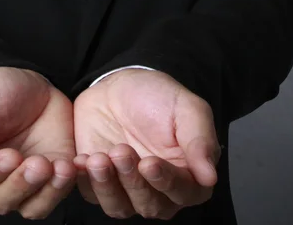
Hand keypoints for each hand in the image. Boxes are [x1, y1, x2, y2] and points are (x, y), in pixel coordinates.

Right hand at [0, 67, 76, 218]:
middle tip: (38, 162)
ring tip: (57, 166)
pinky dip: (62, 188)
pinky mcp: (46, 184)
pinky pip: (52, 199)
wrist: (36, 87)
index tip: (9, 156)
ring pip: (27, 207)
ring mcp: (17, 187)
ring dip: (43, 190)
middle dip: (19, 183)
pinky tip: (70, 166)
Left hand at [73, 69, 220, 219]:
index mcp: (188, 176)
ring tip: (97, 158)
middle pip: (149, 204)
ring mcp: (126, 189)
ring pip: (118, 206)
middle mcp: (158, 190)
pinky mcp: (98, 183)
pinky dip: (86, 180)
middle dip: (133, 180)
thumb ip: (200, 140)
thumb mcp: (187, 108)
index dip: (166, 181)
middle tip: (121, 151)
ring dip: (107, 186)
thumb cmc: (158, 97)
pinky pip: (90, 193)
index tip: (149, 163)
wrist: (119, 85)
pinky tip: (82, 159)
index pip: (182, 193)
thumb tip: (209, 175)